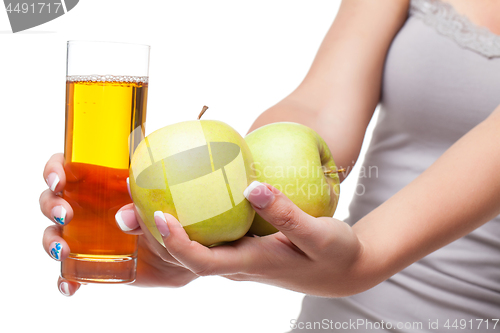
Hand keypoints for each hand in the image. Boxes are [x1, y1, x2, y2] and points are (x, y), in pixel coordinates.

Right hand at [39, 153, 197, 295]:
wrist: (180, 253)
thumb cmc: (172, 214)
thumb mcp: (161, 202)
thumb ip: (146, 196)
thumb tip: (127, 193)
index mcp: (101, 181)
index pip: (66, 167)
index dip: (54, 170)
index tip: (59, 181)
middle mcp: (87, 206)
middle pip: (52, 200)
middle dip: (51, 206)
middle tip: (66, 214)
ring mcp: (85, 235)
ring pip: (53, 233)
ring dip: (51, 241)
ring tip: (64, 251)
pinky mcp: (90, 262)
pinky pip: (69, 272)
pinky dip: (65, 279)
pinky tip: (70, 287)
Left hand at [149, 181, 365, 296]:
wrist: (343, 270)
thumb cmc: (334, 255)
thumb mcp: (319, 235)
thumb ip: (286, 214)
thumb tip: (252, 186)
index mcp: (251, 264)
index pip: (203, 262)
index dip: (178, 243)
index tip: (159, 215)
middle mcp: (236, 263)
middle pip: (184, 254)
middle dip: (153, 231)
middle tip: (130, 196)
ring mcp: (236, 255)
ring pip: (192, 242)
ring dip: (163, 222)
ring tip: (142, 189)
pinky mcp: (241, 244)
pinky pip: (209, 231)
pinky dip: (190, 213)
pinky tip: (182, 188)